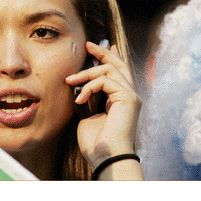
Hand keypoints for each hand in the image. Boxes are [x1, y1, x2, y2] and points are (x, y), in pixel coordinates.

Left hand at [65, 41, 141, 169]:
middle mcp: (129, 95)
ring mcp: (130, 96)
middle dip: (102, 52)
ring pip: (109, 70)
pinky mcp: (128, 98)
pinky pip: (105, 81)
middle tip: (88, 45)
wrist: (104, 156)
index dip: (109, 56)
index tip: (98, 47)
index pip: (117, 72)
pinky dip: (89, 87)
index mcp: (120, 99)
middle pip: (118, 65)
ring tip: (70, 80)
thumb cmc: (96, 141)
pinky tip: (80, 99)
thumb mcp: (88, 113)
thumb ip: (89, 98)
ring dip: (86, 73)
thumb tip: (81, 87)